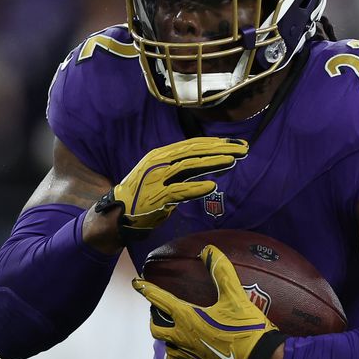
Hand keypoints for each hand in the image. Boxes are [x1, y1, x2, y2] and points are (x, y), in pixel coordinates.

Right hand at [95, 137, 247, 243]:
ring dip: (212, 163)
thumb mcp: (164, 176)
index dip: (217, 143)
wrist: (115, 216)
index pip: (194, 144)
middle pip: (194, 151)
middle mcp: (159, 162)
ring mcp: (156, 179)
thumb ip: (185, 170)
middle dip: (221, 148)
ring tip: (232, 161)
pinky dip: (195, 188)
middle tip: (243, 148)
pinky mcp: (154, 197)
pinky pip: (178, 191)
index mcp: (162, 155)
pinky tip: (212, 186)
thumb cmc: (144, 197)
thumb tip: (214, 166)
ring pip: (188, 166)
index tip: (238, 143)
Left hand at [132, 245, 285, 358]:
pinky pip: (182, 355)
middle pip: (156, 328)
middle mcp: (184, 337)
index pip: (161, 300)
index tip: (136, 283)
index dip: (147, 289)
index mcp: (188, 318)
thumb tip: (208, 250)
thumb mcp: (235, 297)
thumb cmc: (245, 328)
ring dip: (165, 334)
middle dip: (152, 318)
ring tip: (171, 326)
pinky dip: (180, 347)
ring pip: (167, 344)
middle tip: (156, 309)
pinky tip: (190, 344)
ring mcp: (191, 353)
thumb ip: (221, 272)